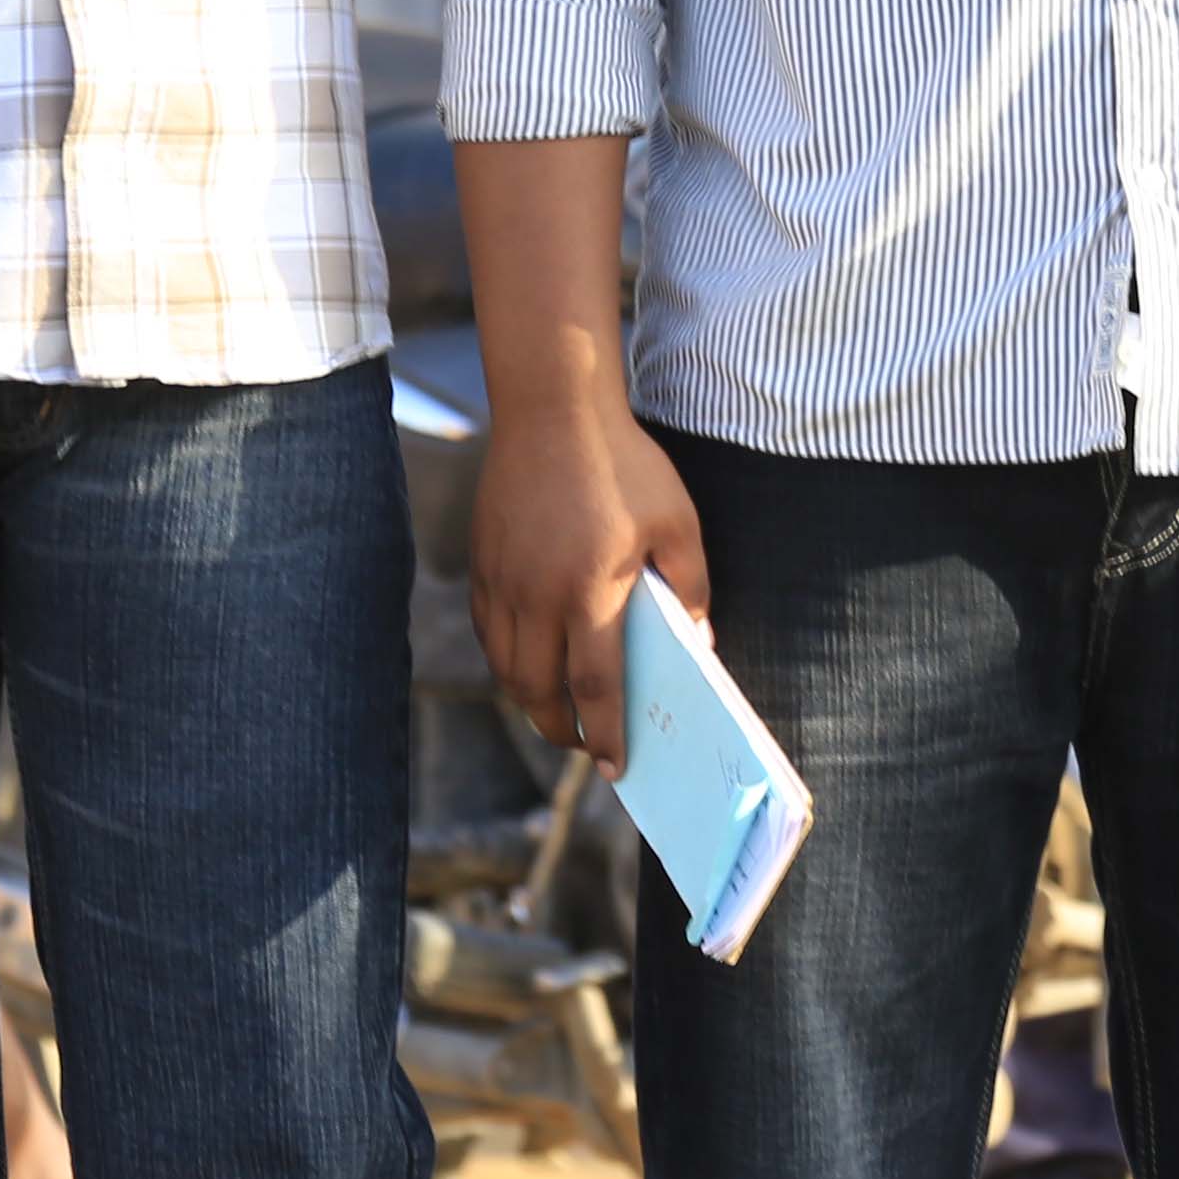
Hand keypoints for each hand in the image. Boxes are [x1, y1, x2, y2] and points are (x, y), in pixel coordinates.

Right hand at [469, 400, 708, 766]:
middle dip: (561, 731)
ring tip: (559, 712)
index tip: (615, 768)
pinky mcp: (482, 565)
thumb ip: (692, 588)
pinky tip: (531, 662)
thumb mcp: (679, 523)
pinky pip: (489, 633)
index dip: (604, 733)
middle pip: (537, 692)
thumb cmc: (626, 466)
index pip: (594, 686)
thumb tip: (697, 644)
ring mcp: (502, 583)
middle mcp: (537, 597)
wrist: (553, 411)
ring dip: (531, 701)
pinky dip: (508, 661)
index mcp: (590, 591)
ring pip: (507, 669)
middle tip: (586, 745)